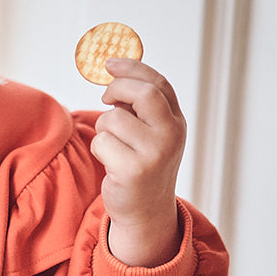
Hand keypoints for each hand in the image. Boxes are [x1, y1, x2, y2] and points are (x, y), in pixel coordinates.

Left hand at [90, 58, 186, 266]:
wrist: (146, 212)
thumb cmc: (143, 166)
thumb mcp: (151, 134)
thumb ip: (140, 108)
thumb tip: (114, 77)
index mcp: (176, 122)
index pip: (158, 84)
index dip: (132, 68)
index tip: (109, 63)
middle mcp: (171, 135)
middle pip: (142, 93)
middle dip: (116, 89)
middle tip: (104, 99)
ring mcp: (155, 153)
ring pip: (114, 118)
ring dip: (104, 129)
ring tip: (114, 146)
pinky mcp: (133, 170)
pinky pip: (102, 142)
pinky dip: (99, 149)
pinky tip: (110, 162)